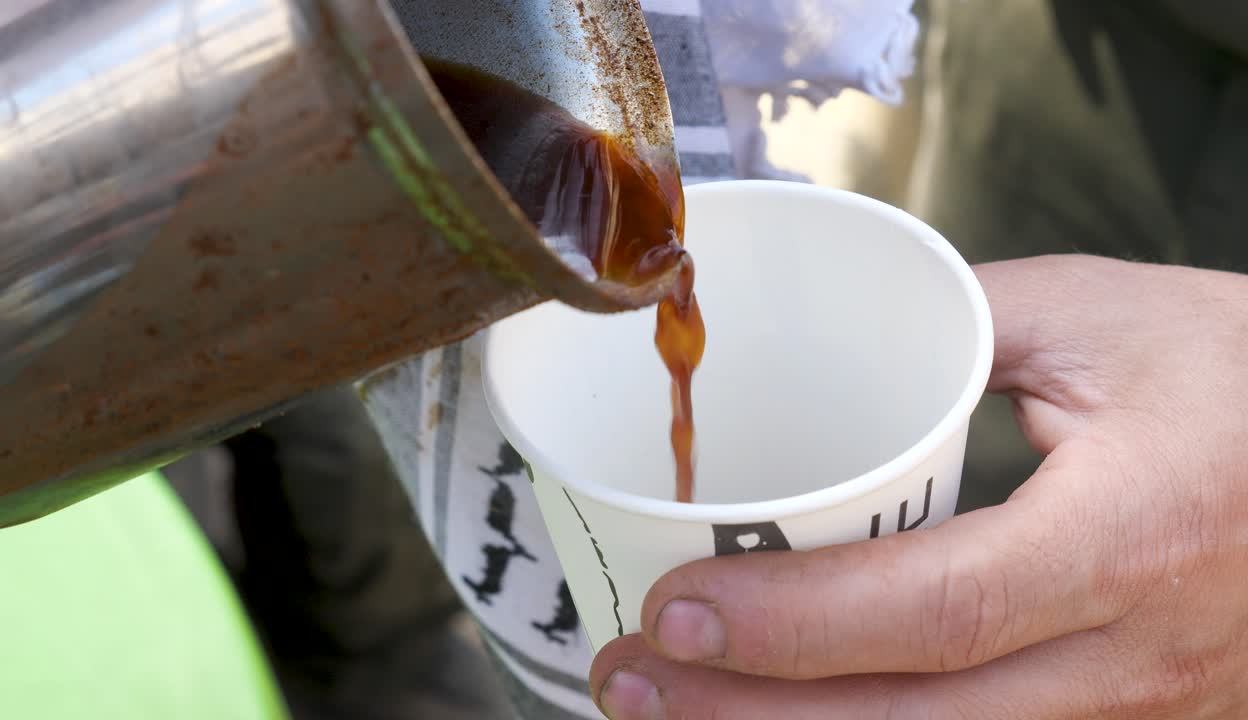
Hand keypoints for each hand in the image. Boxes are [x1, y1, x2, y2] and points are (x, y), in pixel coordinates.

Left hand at [589, 255, 1247, 718]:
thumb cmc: (1239, 371)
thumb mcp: (1102, 319)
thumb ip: (952, 325)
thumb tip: (812, 342)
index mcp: (1132, 536)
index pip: (935, 611)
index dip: (793, 626)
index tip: (671, 611)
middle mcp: (1139, 658)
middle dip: (749, 718)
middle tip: (627, 681)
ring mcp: (1145, 718)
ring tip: (677, 711)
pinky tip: (795, 718)